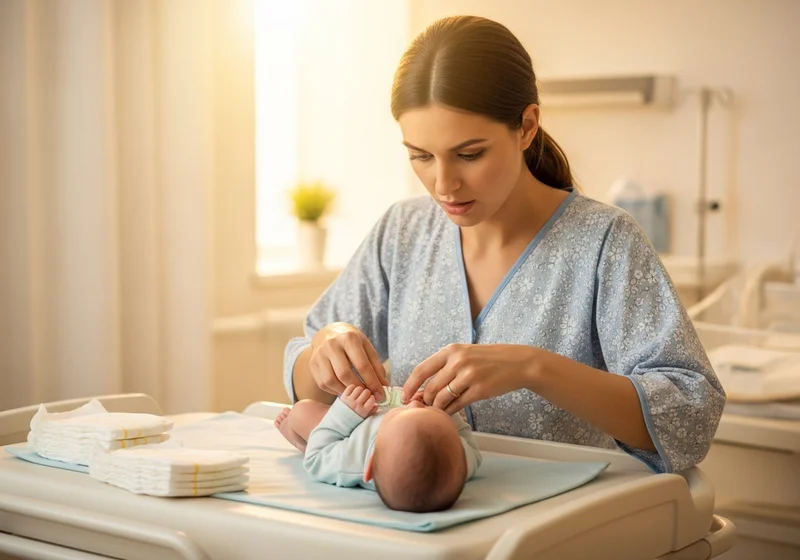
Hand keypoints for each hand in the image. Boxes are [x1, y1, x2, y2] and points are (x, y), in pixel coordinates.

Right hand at [310, 322, 387, 398]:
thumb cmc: (351, 341)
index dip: (372, 383)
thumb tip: (383, 387)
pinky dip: (335, 391)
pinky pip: (323, 384)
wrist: (328, 332)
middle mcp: (331, 345)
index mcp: (349, 338)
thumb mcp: (366, 347)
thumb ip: (376, 366)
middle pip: (345, 374)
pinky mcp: (312, 363)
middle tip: (368, 395)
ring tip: (356, 393)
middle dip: (359, 388)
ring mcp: (319, 354)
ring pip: (331, 381)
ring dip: (345, 391)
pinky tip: (344, 389)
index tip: (380, 394)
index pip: (362, 365)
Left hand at [340, 385, 378, 418]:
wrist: (339, 423)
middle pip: (366, 392)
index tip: (371, 399)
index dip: (372, 398)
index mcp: (363, 411)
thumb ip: (371, 412)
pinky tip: (353, 391)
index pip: (372, 399)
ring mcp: (350, 400)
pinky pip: (350, 387)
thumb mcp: (364, 419)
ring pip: (359, 388)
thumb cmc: (352, 421)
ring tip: (359, 393)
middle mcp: (357, 404)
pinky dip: (353, 387)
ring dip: (360, 389)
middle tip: (365, 396)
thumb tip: (377, 405)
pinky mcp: (343, 396)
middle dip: (367, 393)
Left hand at [402, 344, 537, 413]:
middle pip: (431, 388)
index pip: (422, 369)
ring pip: (442, 398)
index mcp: (451, 350)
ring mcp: (469, 376)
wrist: (517, 363)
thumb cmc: (488, 360)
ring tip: (439, 409)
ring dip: (437, 407)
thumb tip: (422, 389)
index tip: (404, 397)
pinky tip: (450, 412)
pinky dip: (450, 411)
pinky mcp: (479, 390)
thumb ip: (444, 367)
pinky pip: (457, 405)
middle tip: (425, 407)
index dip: (410, 385)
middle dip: (425, 401)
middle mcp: (458, 361)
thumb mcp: (464, 354)